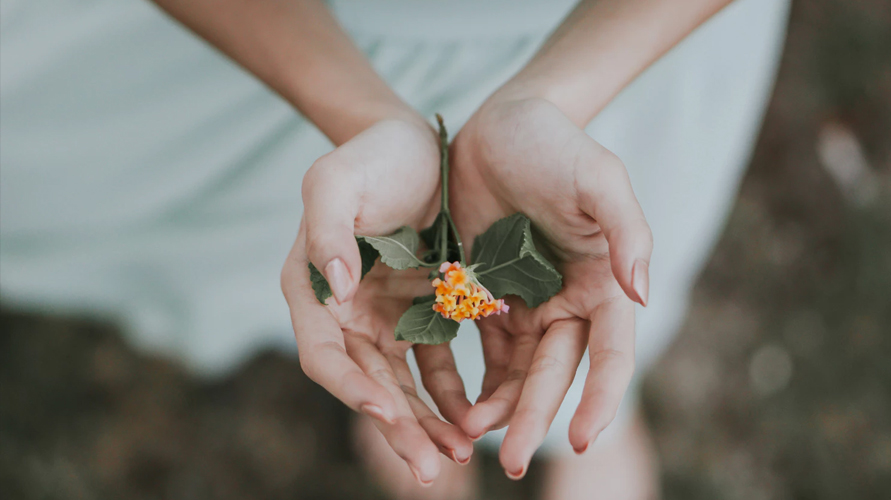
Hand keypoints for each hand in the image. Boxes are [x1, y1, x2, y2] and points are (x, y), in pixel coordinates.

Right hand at [281, 117, 473, 484]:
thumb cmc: (371, 156)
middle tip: (432, 467)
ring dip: (428, 423)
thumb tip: (333, 288)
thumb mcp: (338, 180)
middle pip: (366, 384)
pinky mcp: (421, 314)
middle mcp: (344, 313)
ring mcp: (383, 318)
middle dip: (398, 428)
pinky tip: (477, 416)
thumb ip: (326, 228)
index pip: (324, 354)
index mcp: (312, 288)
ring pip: (402, 387)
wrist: (417, 143)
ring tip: (460, 455)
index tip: (387, 413)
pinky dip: (453, 394)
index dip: (350, 388)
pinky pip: (436, 365)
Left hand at [449, 96, 652, 477]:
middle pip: (555, 374)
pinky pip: (479, 349)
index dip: (601, 398)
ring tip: (471, 438)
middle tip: (512, 463)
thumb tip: (644, 296)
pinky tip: (453, 407)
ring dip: (498, 409)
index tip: (582, 441)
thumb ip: (628, 232)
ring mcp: (525, 303)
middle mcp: (568, 302)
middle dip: (535, 418)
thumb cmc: (556, 145)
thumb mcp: (599, 178)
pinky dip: (469, 380)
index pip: (611, 354)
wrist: (498, 124)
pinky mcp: (484, 297)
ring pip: (516, 372)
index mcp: (603, 284)